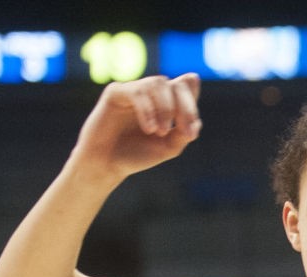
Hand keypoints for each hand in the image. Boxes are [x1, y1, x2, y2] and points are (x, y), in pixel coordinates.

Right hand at [72, 74, 201, 179]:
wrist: (107, 163)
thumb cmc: (136, 155)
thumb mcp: (167, 148)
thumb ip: (183, 133)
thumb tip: (198, 122)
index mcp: (165, 103)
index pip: (185, 88)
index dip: (192, 106)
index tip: (191, 132)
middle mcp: (150, 93)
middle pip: (174, 84)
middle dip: (184, 106)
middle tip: (184, 130)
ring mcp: (133, 90)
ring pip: (157, 83)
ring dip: (165, 109)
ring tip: (161, 132)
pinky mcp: (116, 92)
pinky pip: (136, 91)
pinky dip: (147, 110)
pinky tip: (149, 129)